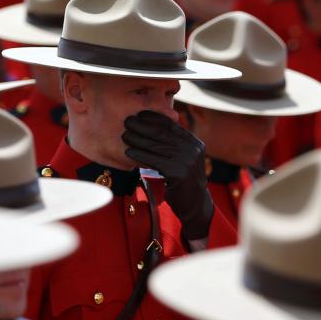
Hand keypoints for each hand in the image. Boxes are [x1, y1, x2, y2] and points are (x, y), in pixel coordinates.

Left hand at [122, 110, 213, 240]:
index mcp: (195, 143)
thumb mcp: (184, 158)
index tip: (139, 114)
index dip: (155, 118)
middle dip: (143, 126)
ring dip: (138, 139)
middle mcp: (193, 150)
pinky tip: (129, 152)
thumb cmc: (184, 180)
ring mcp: (187, 161)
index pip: (172, 126)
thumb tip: (156, 127)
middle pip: (163, 134)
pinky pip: (154, 161)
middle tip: (127, 121)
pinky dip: (140, 155)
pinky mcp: (178, 173)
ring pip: (157, 147)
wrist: (195, 204)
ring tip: (125, 135)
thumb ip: (176, 144)